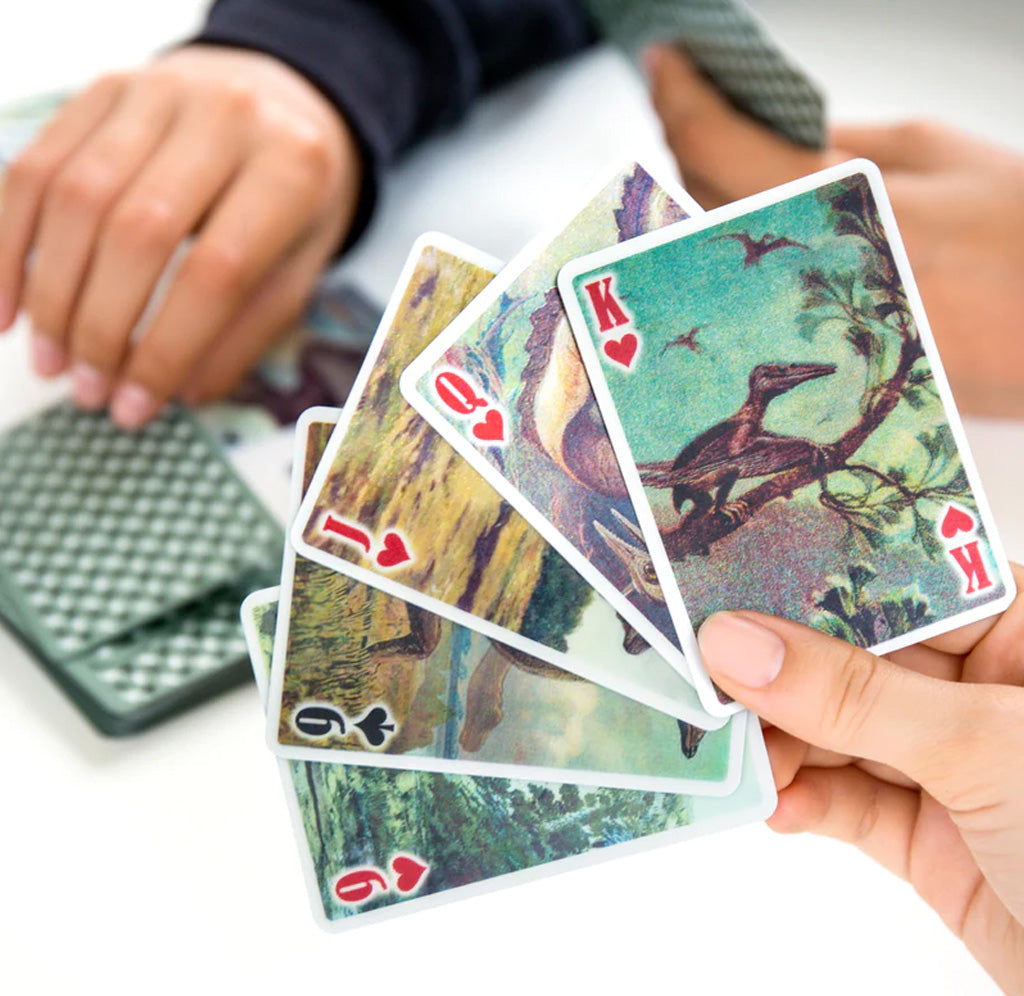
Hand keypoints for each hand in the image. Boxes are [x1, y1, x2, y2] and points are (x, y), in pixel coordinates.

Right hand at [0, 45, 361, 426]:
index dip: (166, 350)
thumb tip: (182, 394)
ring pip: (75, 198)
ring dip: (51, 294)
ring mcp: (156, 91)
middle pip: (137, 234)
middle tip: (88, 390)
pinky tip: (10, 306)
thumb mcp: (300, 264)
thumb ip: (248, 328)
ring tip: (50, 361)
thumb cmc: (293, 198)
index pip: (216, 274)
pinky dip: (9, 242)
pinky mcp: (102, 89)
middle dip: (101, 328)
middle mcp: (224, 116)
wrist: (278, 98)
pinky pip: (35, 166)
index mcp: (290, 168)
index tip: (136, 406)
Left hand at [646, 45, 1023, 418]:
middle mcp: (807, 271)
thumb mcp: (938, 155)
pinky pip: (739, 291)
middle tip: (681, 97)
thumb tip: (766, 131)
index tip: (665, 60)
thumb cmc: (1021, 234)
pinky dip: (726, 244)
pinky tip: (737, 213)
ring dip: (695, 194)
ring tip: (706, 148)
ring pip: (709, 252)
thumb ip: (842, 143)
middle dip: (680, 142)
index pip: (718, 145)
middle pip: (698, 202)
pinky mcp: (811, 359)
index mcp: (842, 201)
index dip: (679, 96)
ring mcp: (803, 323)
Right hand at [697, 563, 1023, 993]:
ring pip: (842, 733)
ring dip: (782, 742)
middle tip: (712, 669)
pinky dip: (803, 801)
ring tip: (732, 748)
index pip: (909, 582)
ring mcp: (955, 767)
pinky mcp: (930, 838)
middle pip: (860, 659)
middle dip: (785, 670)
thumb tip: (740, 643)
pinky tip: (772, 802)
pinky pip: (848, 803)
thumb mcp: (985, 749)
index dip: (825, 574)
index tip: (738, 571)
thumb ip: (855, 696)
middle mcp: (988, 694)